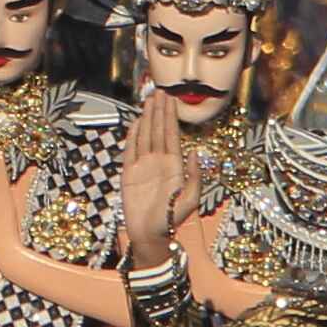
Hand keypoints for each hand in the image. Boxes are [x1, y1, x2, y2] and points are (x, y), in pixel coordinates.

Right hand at [114, 96, 181, 267]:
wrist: (150, 234)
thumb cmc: (171, 219)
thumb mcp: (190, 200)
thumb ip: (195, 177)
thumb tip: (196, 152)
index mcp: (174, 166)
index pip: (172, 136)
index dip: (171, 117)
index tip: (171, 100)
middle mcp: (159, 162)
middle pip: (158, 131)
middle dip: (159, 112)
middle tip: (159, 92)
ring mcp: (143, 166)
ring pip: (145, 137)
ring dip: (146, 119)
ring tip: (147, 102)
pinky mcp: (129, 174)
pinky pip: (130, 151)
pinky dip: (132, 137)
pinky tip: (135, 123)